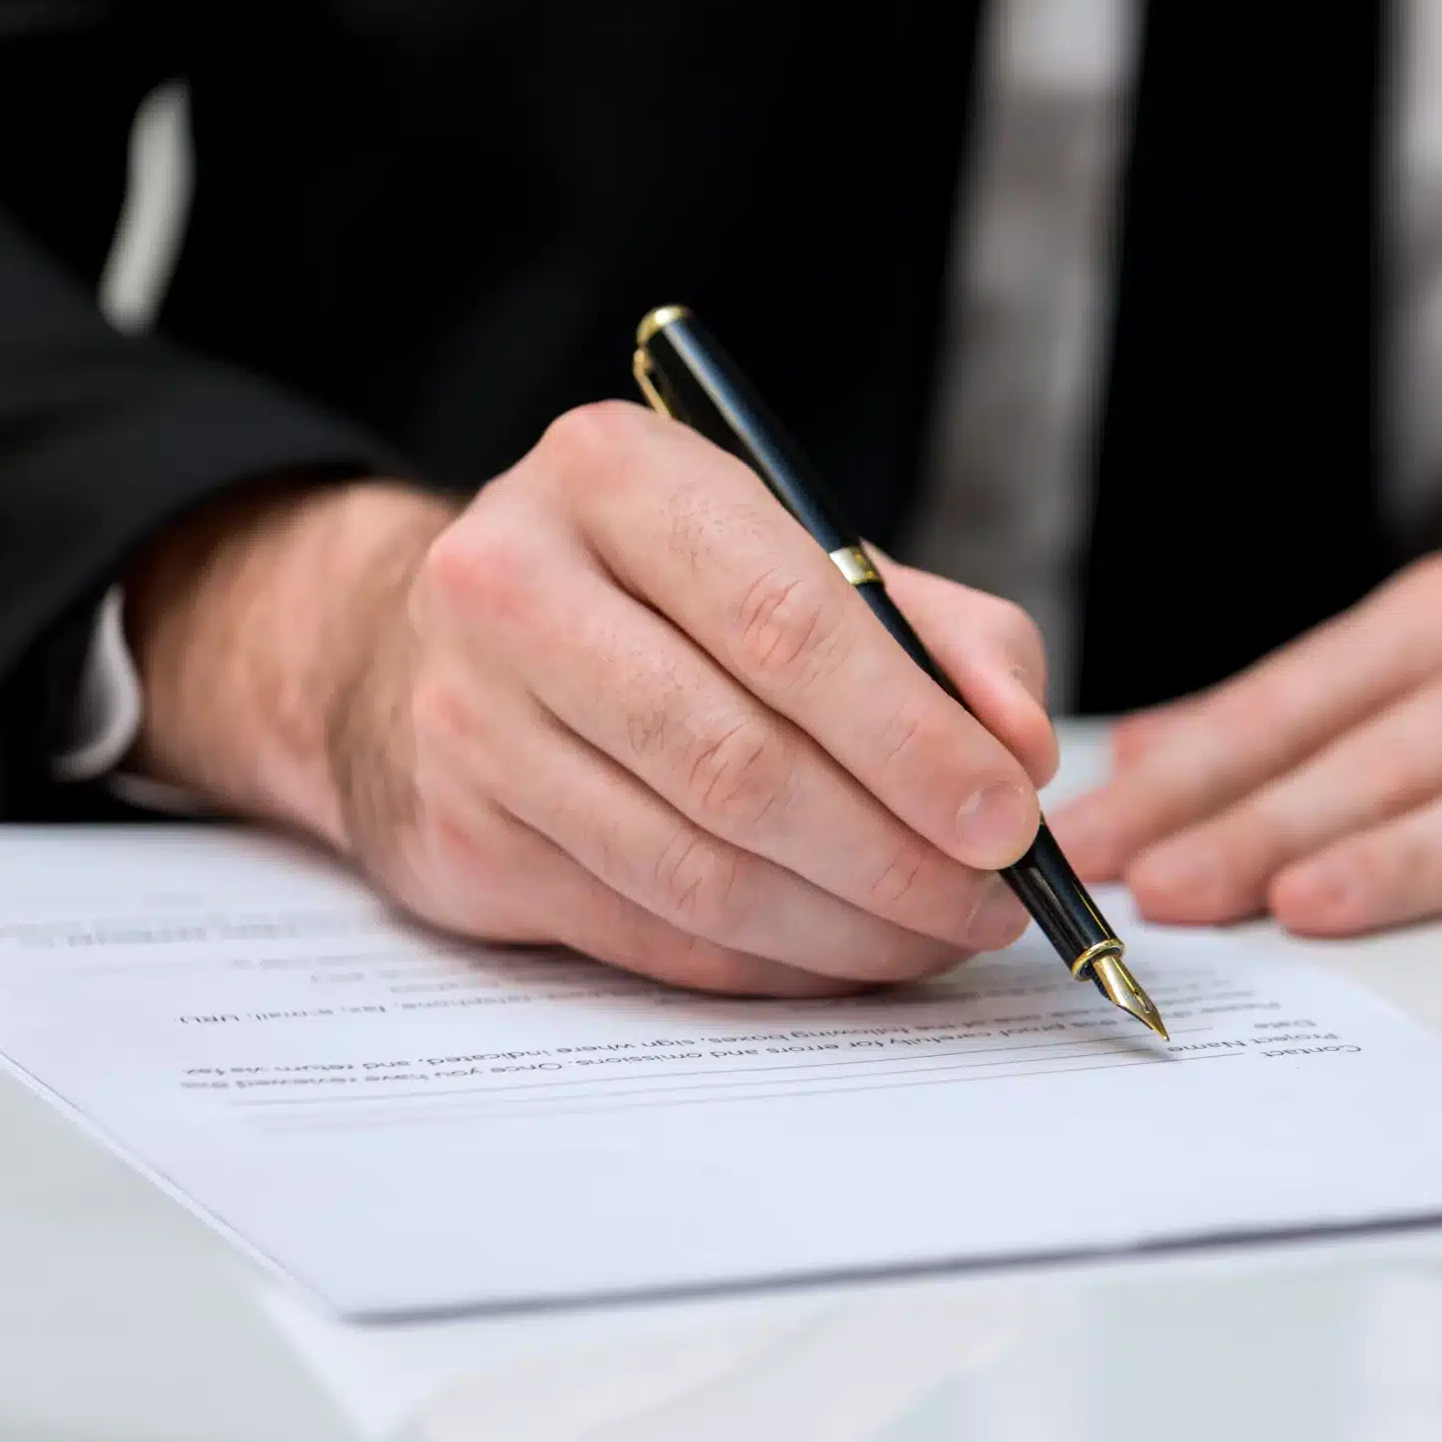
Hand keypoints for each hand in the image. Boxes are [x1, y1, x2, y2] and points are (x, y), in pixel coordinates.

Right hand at [125, 403, 1055, 993]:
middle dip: (894, 856)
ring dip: (845, 929)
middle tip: (992, 901)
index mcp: (612, 477)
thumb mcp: (794, 552)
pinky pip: (652, 936)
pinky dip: (771, 964)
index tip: (1008, 815)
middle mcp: (511, 588)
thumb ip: (937, 633)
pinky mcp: (462, 844)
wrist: (418, 642)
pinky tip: (841, 953)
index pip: (785, 622)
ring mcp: (469, 725)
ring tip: (938, 933)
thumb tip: (1023, 748)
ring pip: (696, 871)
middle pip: (737, 764)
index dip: (912, 737)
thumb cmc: (655, 593)